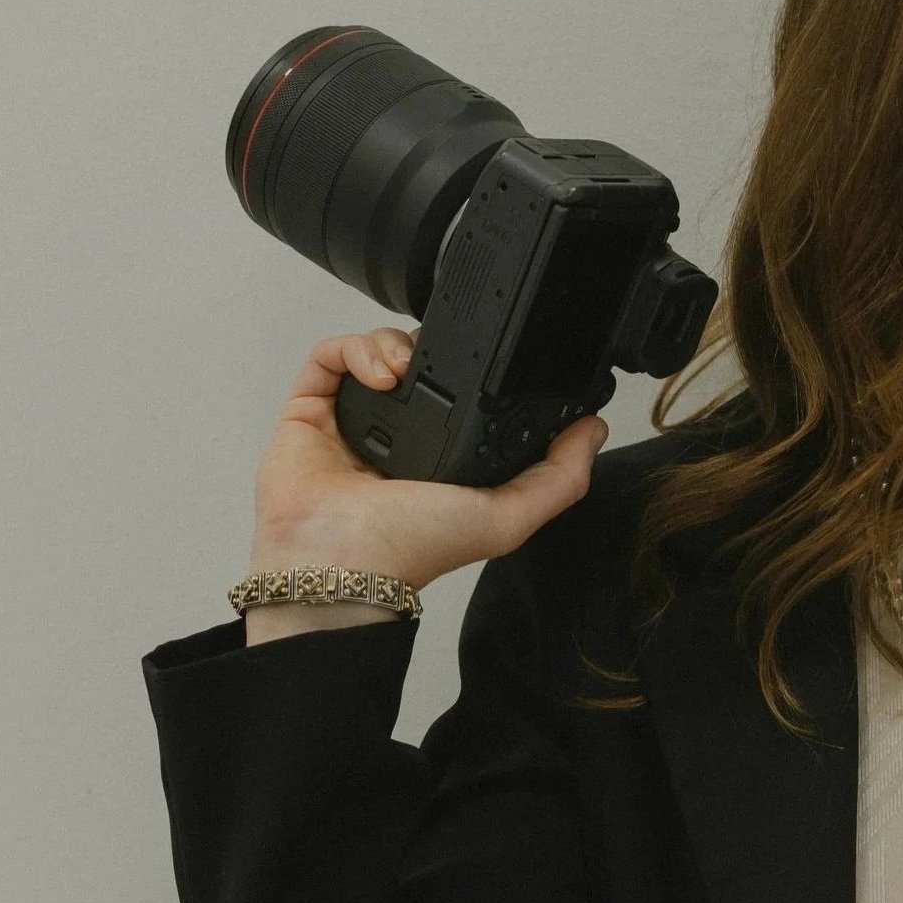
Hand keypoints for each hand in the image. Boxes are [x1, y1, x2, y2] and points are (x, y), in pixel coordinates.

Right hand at [250, 325, 607, 592]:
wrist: (340, 560)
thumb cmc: (413, 548)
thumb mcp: (509, 515)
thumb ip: (560, 477)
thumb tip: (593, 430)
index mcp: (443, 456)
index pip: (464, 394)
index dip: (480, 371)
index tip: (498, 359)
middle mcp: (399, 436)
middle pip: (420, 361)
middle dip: (434, 346)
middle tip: (445, 357)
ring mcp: (352, 421)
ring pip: (377, 350)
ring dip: (395, 342)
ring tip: (406, 367)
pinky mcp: (309, 410)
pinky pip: (330, 357)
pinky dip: (356, 349)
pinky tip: (381, 374)